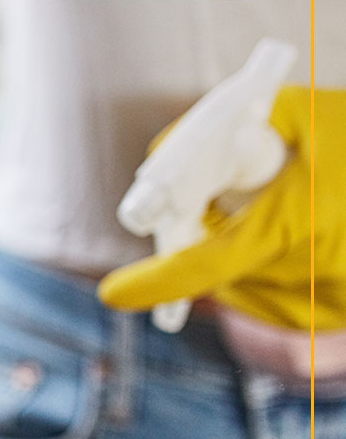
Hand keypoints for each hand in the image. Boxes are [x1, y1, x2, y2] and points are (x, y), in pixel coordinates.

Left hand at [99, 86, 345, 330]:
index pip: (204, 264)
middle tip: (234, 199)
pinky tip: (308, 232)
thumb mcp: (308, 118)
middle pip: (220, 270)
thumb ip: (233, 136)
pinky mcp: (335, 319)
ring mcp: (327, 306)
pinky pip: (276, 296)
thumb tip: (168, 158)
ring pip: (245, 285)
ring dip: (247, 251)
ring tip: (298, 206)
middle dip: (212, 236)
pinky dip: (274, 266)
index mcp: (297, 225)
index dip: (157, 282)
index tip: (115, 294)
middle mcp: (310, 274)